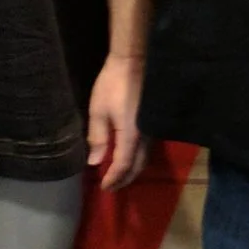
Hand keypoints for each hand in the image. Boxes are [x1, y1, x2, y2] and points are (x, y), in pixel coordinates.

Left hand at [87, 53, 146, 189]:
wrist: (135, 61)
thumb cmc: (113, 84)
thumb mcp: (98, 110)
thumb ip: (98, 138)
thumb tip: (94, 162)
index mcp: (131, 134)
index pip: (123, 165)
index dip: (114, 178)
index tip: (104, 187)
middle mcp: (146, 136)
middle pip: (138, 165)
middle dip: (125, 178)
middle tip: (111, 186)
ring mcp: (152, 129)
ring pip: (145, 157)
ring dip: (132, 170)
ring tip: (118, 175)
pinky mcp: (153, 122)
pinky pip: (147, 148)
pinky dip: (138, 158)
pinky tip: (128, 157)